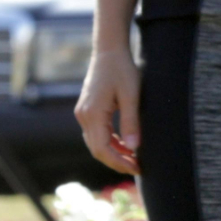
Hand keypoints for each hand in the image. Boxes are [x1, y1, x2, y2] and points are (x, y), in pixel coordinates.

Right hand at [76, 39, 140, 175]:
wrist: (109, 52)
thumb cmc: (123, 70)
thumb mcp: (132, 96)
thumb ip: (131, 122)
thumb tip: (133, 148)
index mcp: (92, 114)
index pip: (102, 149)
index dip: (119, 162)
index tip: (137, 168)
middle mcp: (83, 116)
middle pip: (97, 149)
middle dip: (117, 162)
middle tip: (138, 168)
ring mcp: (83, 113)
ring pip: (96, 142)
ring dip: (114, 153)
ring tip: (134, 159)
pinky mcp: (87, 111)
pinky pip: (96, 133)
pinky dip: (110, 142)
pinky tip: (126, 145)